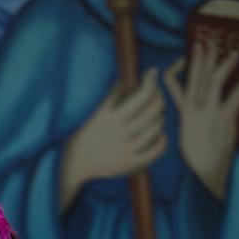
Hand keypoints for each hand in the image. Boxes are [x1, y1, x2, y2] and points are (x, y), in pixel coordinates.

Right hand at [61, 66, 167, 206]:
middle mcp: (120, 133)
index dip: (152, 82)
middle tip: (156, 97)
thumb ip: (111, 98)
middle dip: (159, 99)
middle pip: (153, 110)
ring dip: (160, 119)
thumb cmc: (87, 136)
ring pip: (156, 128)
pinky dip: (162, 141)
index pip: (142, 95)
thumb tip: (126, 81)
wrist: (76, 164)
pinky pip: (154, 152)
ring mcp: (126, 149)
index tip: (152, 74)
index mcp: (112, 118)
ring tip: (156, 117)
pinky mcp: (130, 164)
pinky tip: (160, 136)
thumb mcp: (96, 114)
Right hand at [164, 39, 238, 199]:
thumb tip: (192, 102)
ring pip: (214, 82)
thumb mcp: (188, 133)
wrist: (202, 173)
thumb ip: (190, 113)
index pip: (175, 85)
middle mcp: (194, 110)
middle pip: (197, 77)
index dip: (179, 68)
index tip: (186, 55)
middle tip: (209, 42)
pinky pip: (235, 100)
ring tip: (234, 54)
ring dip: (224, 66)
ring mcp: (208, 114)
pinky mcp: (223, 121)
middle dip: (203, 58)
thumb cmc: (197, 155)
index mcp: (183, 113)